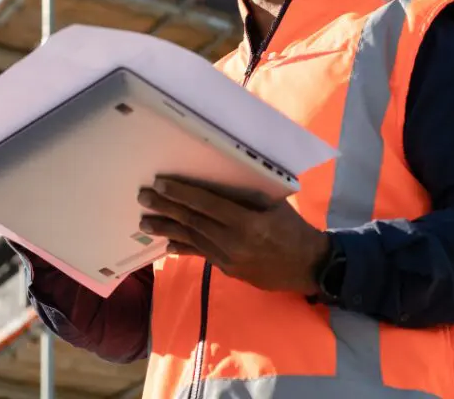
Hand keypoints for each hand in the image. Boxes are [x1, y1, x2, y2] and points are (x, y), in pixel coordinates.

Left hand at [137, 176, 328, 294]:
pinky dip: (183, 248)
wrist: (309, 267)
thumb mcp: (273, 205)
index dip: (182, 194)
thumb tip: (214, 181)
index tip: (161, 184)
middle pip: (193, 222)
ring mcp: (230, 260)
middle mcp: (234, 243)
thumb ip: (245, 196)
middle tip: (144, 197)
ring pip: (192, 240)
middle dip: (166, 208)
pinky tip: (166, 244)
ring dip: (167, 229)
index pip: (207, 205)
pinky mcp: (229, 270)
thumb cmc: (293, 228)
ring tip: (144, 221)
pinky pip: (201, 255)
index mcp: (247, 223)